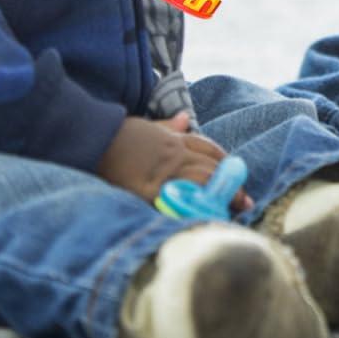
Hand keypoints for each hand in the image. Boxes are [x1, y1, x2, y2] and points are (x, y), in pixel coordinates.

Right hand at [96, 112, 250, 211]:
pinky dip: (193, 209)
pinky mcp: (150, 191)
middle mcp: (174, 156)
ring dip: (219, 197)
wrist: (95, 139)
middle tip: (244, 203)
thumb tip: (185, 118)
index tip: (238, 175)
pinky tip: (204, 219)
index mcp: (174, 141)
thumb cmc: (118, 134)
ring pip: (201, 181)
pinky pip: (178, 200)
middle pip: (210, 168)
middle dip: (230, 185)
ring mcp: (163, 173)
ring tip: (231, 213)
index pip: (209, 149)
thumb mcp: (146, 126)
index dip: (225, 163)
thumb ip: (168, 126)